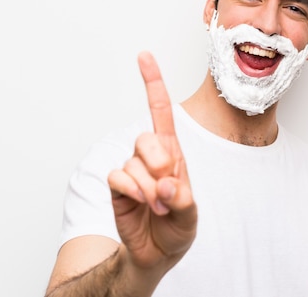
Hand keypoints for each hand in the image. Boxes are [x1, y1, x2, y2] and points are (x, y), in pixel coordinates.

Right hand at [107, 51, 196, 271]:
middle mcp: (151, 156)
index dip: (152, 83)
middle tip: (167, 189)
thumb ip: (182, 199)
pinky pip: (117, 177)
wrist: (156, 253)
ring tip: (158, 207)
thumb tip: (164, 185)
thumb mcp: (190, 215)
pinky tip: (140, 204)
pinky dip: (132, 192)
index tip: (143, 55)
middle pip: (146, 138)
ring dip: (148, 189)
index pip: (160, 111)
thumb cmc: (177, 227)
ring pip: (133, 163)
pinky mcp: (116, 186)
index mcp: (173, 152)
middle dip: (160, 165)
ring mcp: (132, 170)